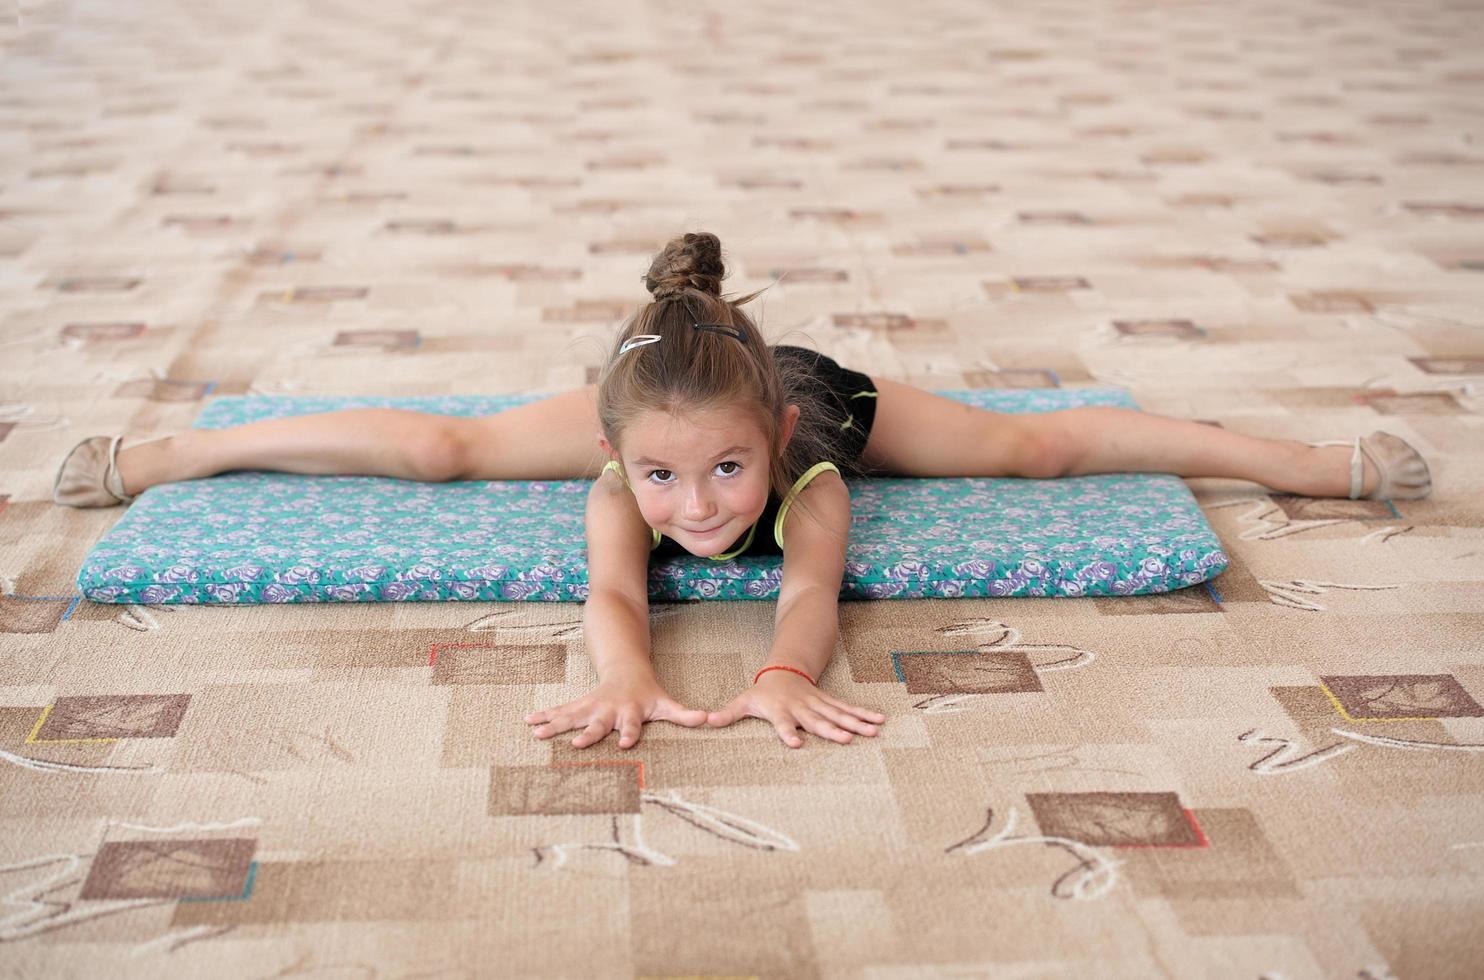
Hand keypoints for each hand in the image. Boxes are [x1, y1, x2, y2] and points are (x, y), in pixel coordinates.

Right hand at [524, 668, 707, 749]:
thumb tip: (708, 720)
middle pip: (599, 724)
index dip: (630, 734)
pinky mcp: (580, 705)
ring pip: (573, 715)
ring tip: (537, 733)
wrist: (627, 668)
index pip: (632, 725)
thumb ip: (685, 714)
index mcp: (630, 711)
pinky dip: (545, 716)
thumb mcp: (667, 703)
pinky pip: (561, 711)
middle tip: (578, 744)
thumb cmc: (649, 692)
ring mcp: (592, 706)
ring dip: (556, 724)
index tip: (626, 744)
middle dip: (589, 734)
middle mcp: (608, 710)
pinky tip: (528, 721)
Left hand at [706, 670, 886, 748]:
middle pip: (817, 721)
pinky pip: (848, 710)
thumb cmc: (762, 693)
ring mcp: (818, 704)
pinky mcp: (829, 703)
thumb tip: (706, 721)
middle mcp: (802, 708)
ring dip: (856, 723)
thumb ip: (728, 714)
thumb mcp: (743, 701)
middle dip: (832, 730)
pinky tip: (880, 721)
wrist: (783, 670)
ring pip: (838, 714)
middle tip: (846, 739)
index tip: (796, 744)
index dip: (788, 733)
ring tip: (873, 731)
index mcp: (781, 711)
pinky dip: (864, 715)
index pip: (783, 724)